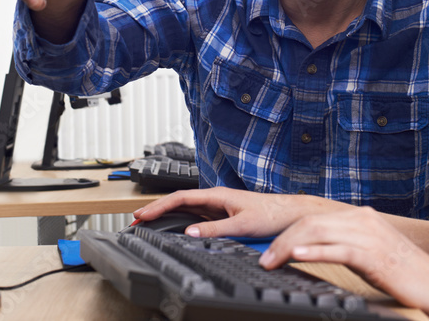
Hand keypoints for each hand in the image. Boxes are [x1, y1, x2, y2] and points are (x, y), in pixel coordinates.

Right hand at [133, 187, 345, 238]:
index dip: (159, 205)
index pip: (181, 198)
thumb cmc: (272, 213)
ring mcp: (219, 207)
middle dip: (157, 209)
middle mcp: (216, 198)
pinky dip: (181, 221)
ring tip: (149, 223)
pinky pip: (197, 216)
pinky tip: (175, 228)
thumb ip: (215, 230)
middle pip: (179, 201)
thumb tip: (191, 233)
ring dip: (168, 215)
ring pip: (187, 209)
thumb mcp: (242, 225)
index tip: (142, 214)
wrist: (291, 214)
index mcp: (217, 195)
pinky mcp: (224, 215)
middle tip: (136, 220)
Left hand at [258, 206, 428, 312]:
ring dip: (289, 247)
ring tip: (271, 261)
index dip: (287, 233)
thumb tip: (307, 251)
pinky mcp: (375, 255)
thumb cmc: (404, 275)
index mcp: (361, 217)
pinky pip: (339, 249)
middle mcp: (364, 220)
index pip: (314, 218)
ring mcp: (370, 235)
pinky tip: (297, 256)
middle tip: (263, 260)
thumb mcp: (368, 255)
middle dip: (281, 240)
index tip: (268, 249)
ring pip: (319, 233)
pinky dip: (315, 251)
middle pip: (311, 223)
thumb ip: (342, 247)